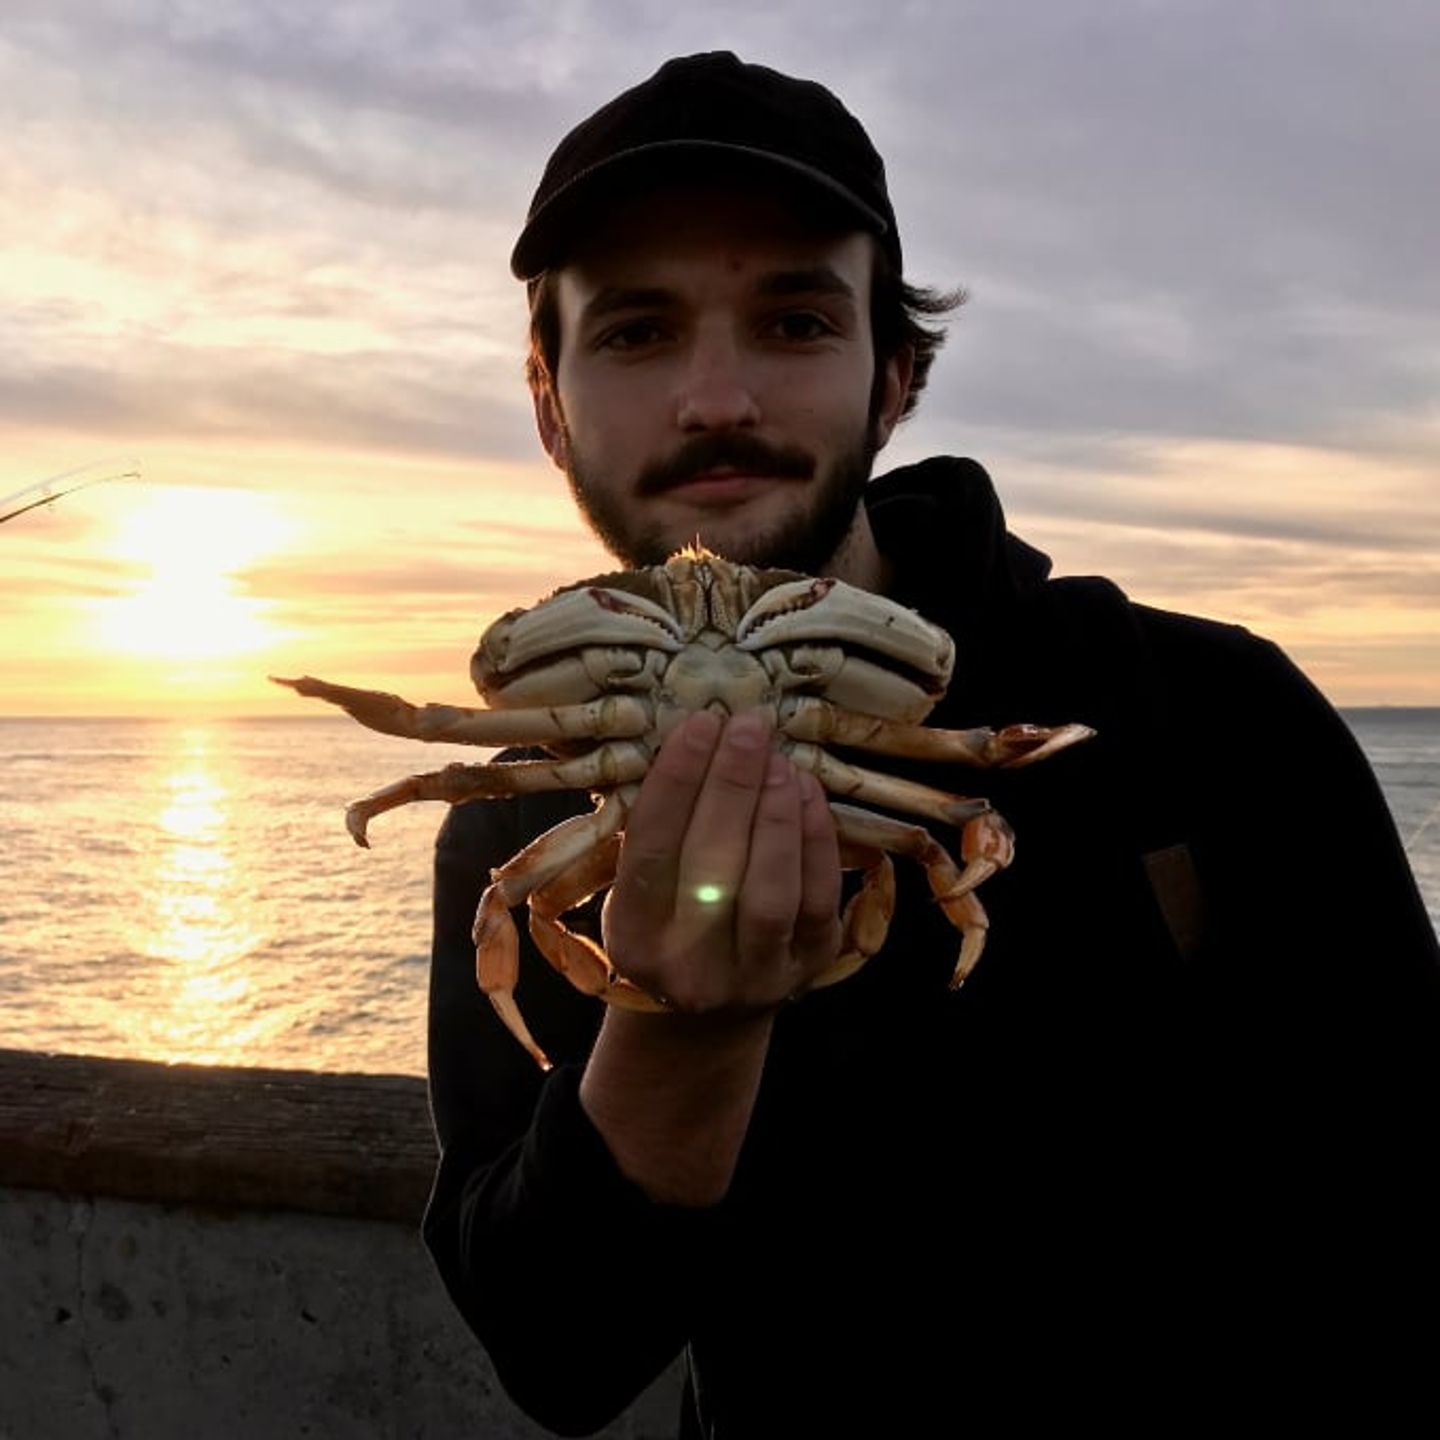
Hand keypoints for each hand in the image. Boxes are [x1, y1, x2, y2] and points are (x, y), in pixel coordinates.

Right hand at [581, 708, 842, 1203]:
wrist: (706, 1018)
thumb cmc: (664, 926)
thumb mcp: (634, 888)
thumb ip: (651, 826)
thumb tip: (692, 734)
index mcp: (633, 938)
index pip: (651, 851)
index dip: (677, 783)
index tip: (698, 724)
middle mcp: (689, 967)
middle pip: (713, 865)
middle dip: (733, 785)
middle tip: (746, 726)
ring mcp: (754, 975)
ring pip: (770, 890)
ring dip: (776, 813)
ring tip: (777, 759)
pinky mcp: (809, 968)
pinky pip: (820, 898)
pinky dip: (816, 838)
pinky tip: (806, 791)